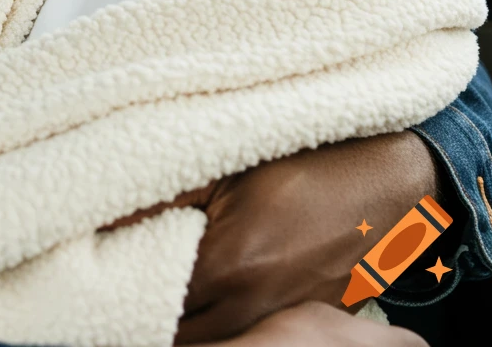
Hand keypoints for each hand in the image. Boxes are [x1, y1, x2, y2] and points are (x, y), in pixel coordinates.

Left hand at [112, 131, 444, 343]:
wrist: (388, 180)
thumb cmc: (306, 163)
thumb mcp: (228, 165)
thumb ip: (166, 193)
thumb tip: (106, 210)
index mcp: (230, 265)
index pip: (153, 299)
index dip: (124, 283)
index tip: (103, 267)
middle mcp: (256, 305)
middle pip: (182, 332)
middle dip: (149, 310)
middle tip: (125, 280)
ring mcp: (286, 321)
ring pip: (215, 342)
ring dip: (185, 320)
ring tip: (160, 287)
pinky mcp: (307, 323)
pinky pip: (250, 337)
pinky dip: (222, 325)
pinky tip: (205, 295)